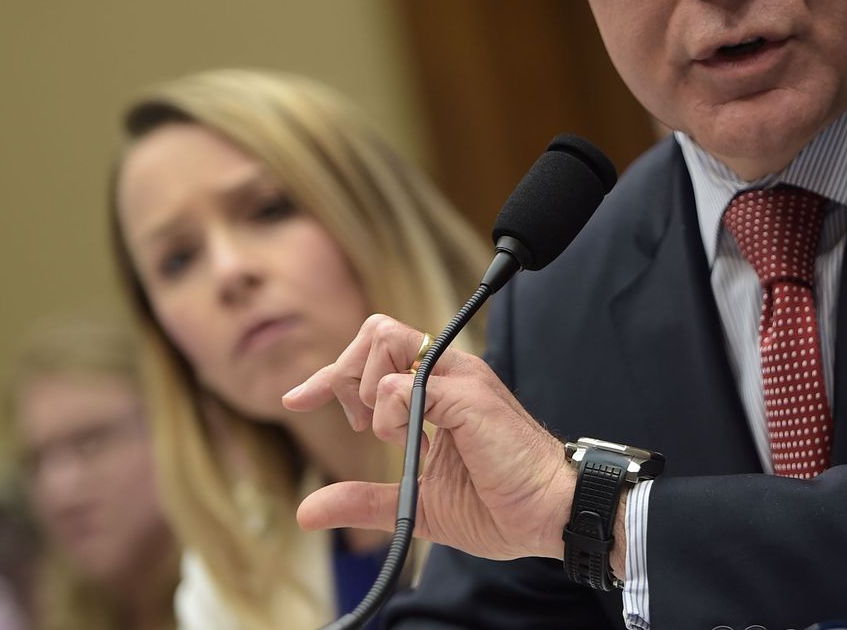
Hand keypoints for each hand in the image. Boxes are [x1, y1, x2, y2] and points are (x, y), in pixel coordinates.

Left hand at [282, 313, 575, 562]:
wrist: (549, 514)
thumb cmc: (500, 504)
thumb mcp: (415, 503)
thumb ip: (363, 499)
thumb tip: (307, 509)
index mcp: (441, 390)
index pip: (377, 352)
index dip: (331, 374)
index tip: (297, 399)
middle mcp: (450, 373)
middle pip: (375, 332)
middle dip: (343, 374)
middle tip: (356, 423)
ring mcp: (460, 379)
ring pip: (384, 340)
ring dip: (367, 391)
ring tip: (393, 435)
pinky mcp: (467, 396)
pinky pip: (403, 384)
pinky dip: (390, 414)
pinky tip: (410, 442)